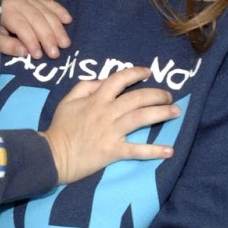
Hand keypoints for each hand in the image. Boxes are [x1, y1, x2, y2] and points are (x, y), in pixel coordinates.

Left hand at [0, 0, 71, 58]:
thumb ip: (7, 45)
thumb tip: (25, 52)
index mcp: (5, 10)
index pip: (21, 25)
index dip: (31, 40)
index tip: (38, 55)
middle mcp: (18, 1)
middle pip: (36, 18)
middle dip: (48, 36)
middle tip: (56, 53)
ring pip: (45, 11)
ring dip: (57, 28)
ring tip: (65, 43)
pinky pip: (49, 3)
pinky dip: (59, 11)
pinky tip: (68, 20)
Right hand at [43, 66, 178, 184]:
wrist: (52, 155)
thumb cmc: (60, 128)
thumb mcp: (67, 101)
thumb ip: (85, 86)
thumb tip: (102, 81)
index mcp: (96, 99)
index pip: (119, 79)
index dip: (136, 73)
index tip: (148, 72)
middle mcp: (106, 112)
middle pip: (137, 98)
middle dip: (157, 94)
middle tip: (169, 96)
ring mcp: (111, 131)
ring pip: (141, 118)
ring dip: (161, 114)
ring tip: (175, 112)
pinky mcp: (113, 151)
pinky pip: (136, 150)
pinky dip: (154, 151)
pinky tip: (169, 150)